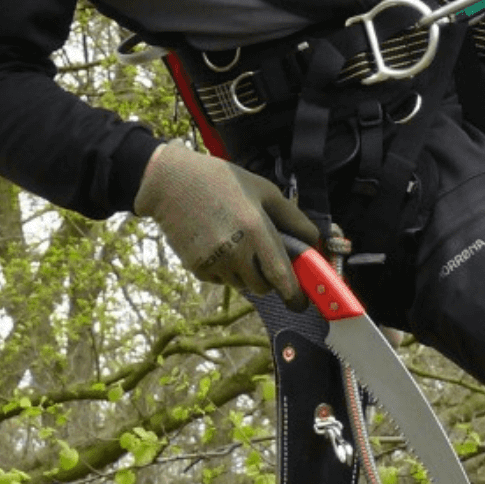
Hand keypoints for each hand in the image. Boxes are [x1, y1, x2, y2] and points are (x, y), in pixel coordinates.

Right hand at [134, 141, 317, 307]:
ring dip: (247, 273)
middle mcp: (235, 251)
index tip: (301, 301)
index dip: (294, 294)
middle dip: (270, 279)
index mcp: (256, 230)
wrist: (172, 183)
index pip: (281, 276)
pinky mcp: (196, 268)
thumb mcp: (265, 191)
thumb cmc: (223, 182)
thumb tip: (313, 242)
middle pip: (263, 287)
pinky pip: (221, 280)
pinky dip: (225, 270)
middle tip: (265, 257)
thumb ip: (293, 218)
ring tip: (237, 241)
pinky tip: (218, 243)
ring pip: (242, 285)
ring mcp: (213, 262)